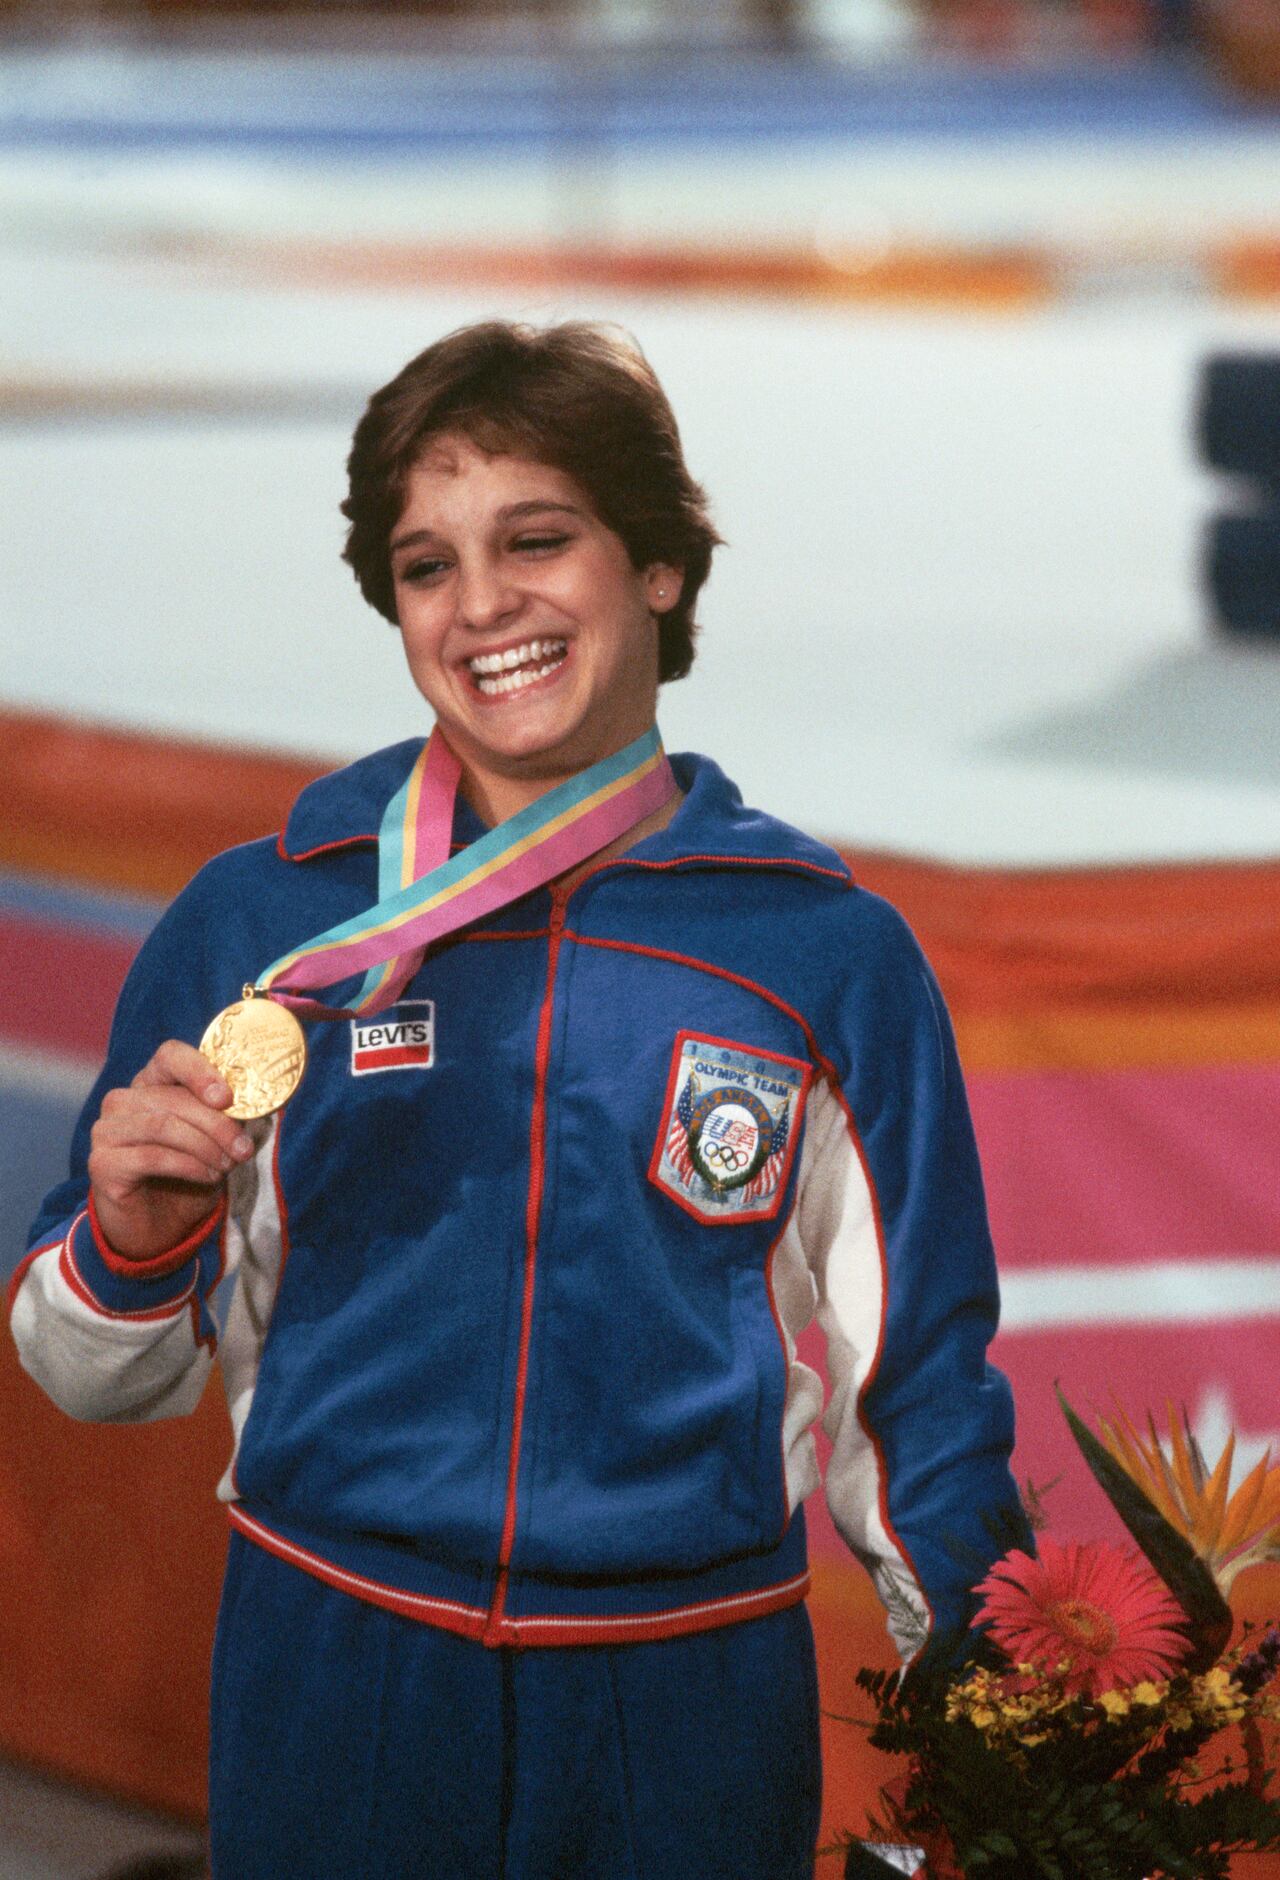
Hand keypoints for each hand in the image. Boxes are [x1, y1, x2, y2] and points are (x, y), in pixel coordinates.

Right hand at [87, 1041, 256, 1261]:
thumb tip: (259, 1103)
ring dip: (204, 1146)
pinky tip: (207, 1177)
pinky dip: (188, 1166)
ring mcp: (106, 1131)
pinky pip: (151, 1156)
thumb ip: (229, 1117)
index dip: (200, 1071)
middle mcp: (122, 1101)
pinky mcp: (102, 1163)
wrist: (160, 1227)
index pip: (171, 1056)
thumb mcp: (216, 1141)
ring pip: (163, 1125)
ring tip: (226, 1165)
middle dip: (217, 1124)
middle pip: (173, 1098)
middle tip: (243, 1149)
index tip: (227, 1098)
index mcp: (151, 1084)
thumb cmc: (190, 1175)